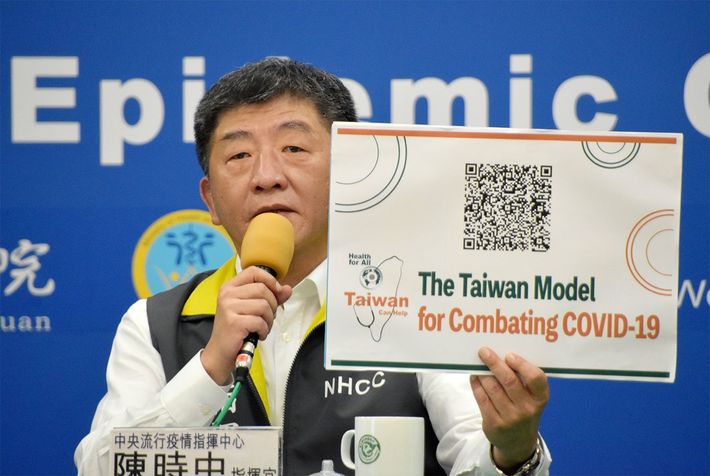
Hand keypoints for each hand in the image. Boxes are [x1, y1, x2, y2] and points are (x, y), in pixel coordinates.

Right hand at [201, 266, 291, 384]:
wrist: (220, 352)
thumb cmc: (238, 328)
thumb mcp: (253, 309)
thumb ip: (271, 297)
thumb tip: (287, 289)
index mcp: (230, 287)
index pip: (253, 272)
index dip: (269, 280)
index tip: (276, 291)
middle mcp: (227, 294)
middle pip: (263, 289)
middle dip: (272, 305)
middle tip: (267, 318)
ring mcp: (229, 308)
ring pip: (264, 306)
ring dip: (269, 320)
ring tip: (262, 327)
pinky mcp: (233, 322)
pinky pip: (260, 321)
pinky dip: (264, 330)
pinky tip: (258, 334)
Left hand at [470, 347, 548, 472]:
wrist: (518, 442)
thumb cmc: (524, 409)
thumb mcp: (532, 398)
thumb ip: (523, 379)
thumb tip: (500, 354)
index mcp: (540, 398)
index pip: (536, 378)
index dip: (522, 365)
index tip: (509, 355)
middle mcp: (527, 409)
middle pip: (509, 381)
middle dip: (494, 363)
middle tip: (484, 351)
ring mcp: (510, 418)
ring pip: (493, 388)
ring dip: (482, 373)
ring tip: (476, 363)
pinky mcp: (494, 424)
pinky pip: (482, 399)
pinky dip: (476, 385)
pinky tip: (474, 377)